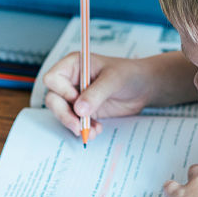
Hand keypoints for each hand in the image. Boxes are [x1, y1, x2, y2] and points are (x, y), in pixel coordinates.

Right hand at [42, 53, 158, 137]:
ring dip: (75, 124)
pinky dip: (83, 129)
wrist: (144, 88)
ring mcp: (76, 97)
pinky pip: (75, 122)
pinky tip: (96, 130)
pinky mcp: (84, 111)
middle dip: (65, 114)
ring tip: (91, 130)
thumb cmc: (130, 74)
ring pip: (62, 113)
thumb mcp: (113, 80)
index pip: (53, 79)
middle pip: (53, 99)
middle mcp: (71, 81)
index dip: (62, 91)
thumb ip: (96, 93)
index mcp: (74, 65)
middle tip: (78, 125)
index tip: (76, 98)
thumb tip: (79, 109)